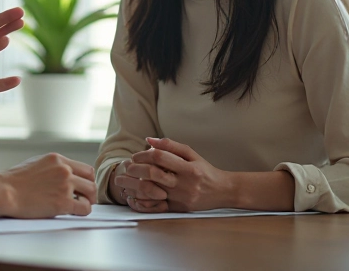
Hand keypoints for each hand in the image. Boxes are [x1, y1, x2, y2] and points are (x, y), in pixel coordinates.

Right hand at [0, 153, 95, 217]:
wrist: (5, 191)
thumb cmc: (14, 180)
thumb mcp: (36, 163)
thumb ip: (53, 167)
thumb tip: (61, 176)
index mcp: (57, 159)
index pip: (84, 168)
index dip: (85, 179)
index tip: (82, 187)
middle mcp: (64, 170)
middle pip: (91, 179)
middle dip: (89, 190)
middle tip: (85, 198)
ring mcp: (65, 185)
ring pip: (91, 193)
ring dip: (87, 200)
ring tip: (79, 205)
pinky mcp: (63, 202)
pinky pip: (85, 208)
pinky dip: (83, 211)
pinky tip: (74, 212)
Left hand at [117, 137, 233, 211]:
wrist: (223, 191)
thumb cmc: (205, 170)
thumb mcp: (192, 154)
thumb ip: (170, 145)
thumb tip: (148, 140)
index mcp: (189, 168)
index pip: (160, 157)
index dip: (144, 154)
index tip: (135, 156)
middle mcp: (185, 184)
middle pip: (153, 174)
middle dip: (136, 169)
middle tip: (127, 167)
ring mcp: (181, 198)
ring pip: (152, 191)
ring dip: (135, 184)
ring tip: (125, 180)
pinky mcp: (179, 209)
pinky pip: (156, 205)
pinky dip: (142, 200)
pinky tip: (133, 195)